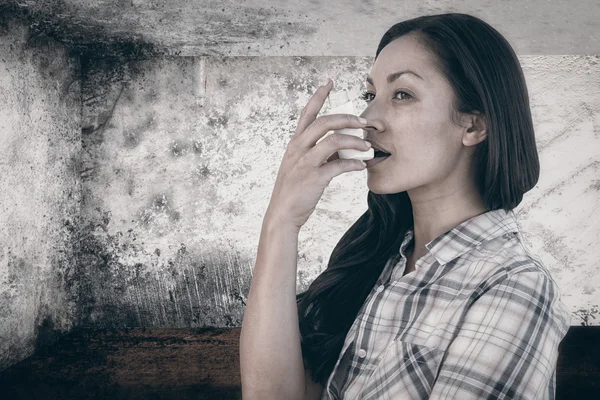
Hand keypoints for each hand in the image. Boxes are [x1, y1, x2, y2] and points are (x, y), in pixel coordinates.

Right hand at [264, 78, 370, 229]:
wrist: (282, 214)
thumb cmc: (294, 190)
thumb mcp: (301, 166)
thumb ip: (319, 153)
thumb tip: (343, 147)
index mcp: (295, 143)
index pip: (307, 113)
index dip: (319, 96)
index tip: (329, 82)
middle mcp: (298, 148)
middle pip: (325, 122)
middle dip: (348, 118)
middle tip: (364, 122)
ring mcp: (305, 162)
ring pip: (334, 141)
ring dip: (355, 141)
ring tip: (367, 146)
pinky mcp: (314, 178)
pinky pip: (339, 165)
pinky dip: (354, 164)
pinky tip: (361, 166)